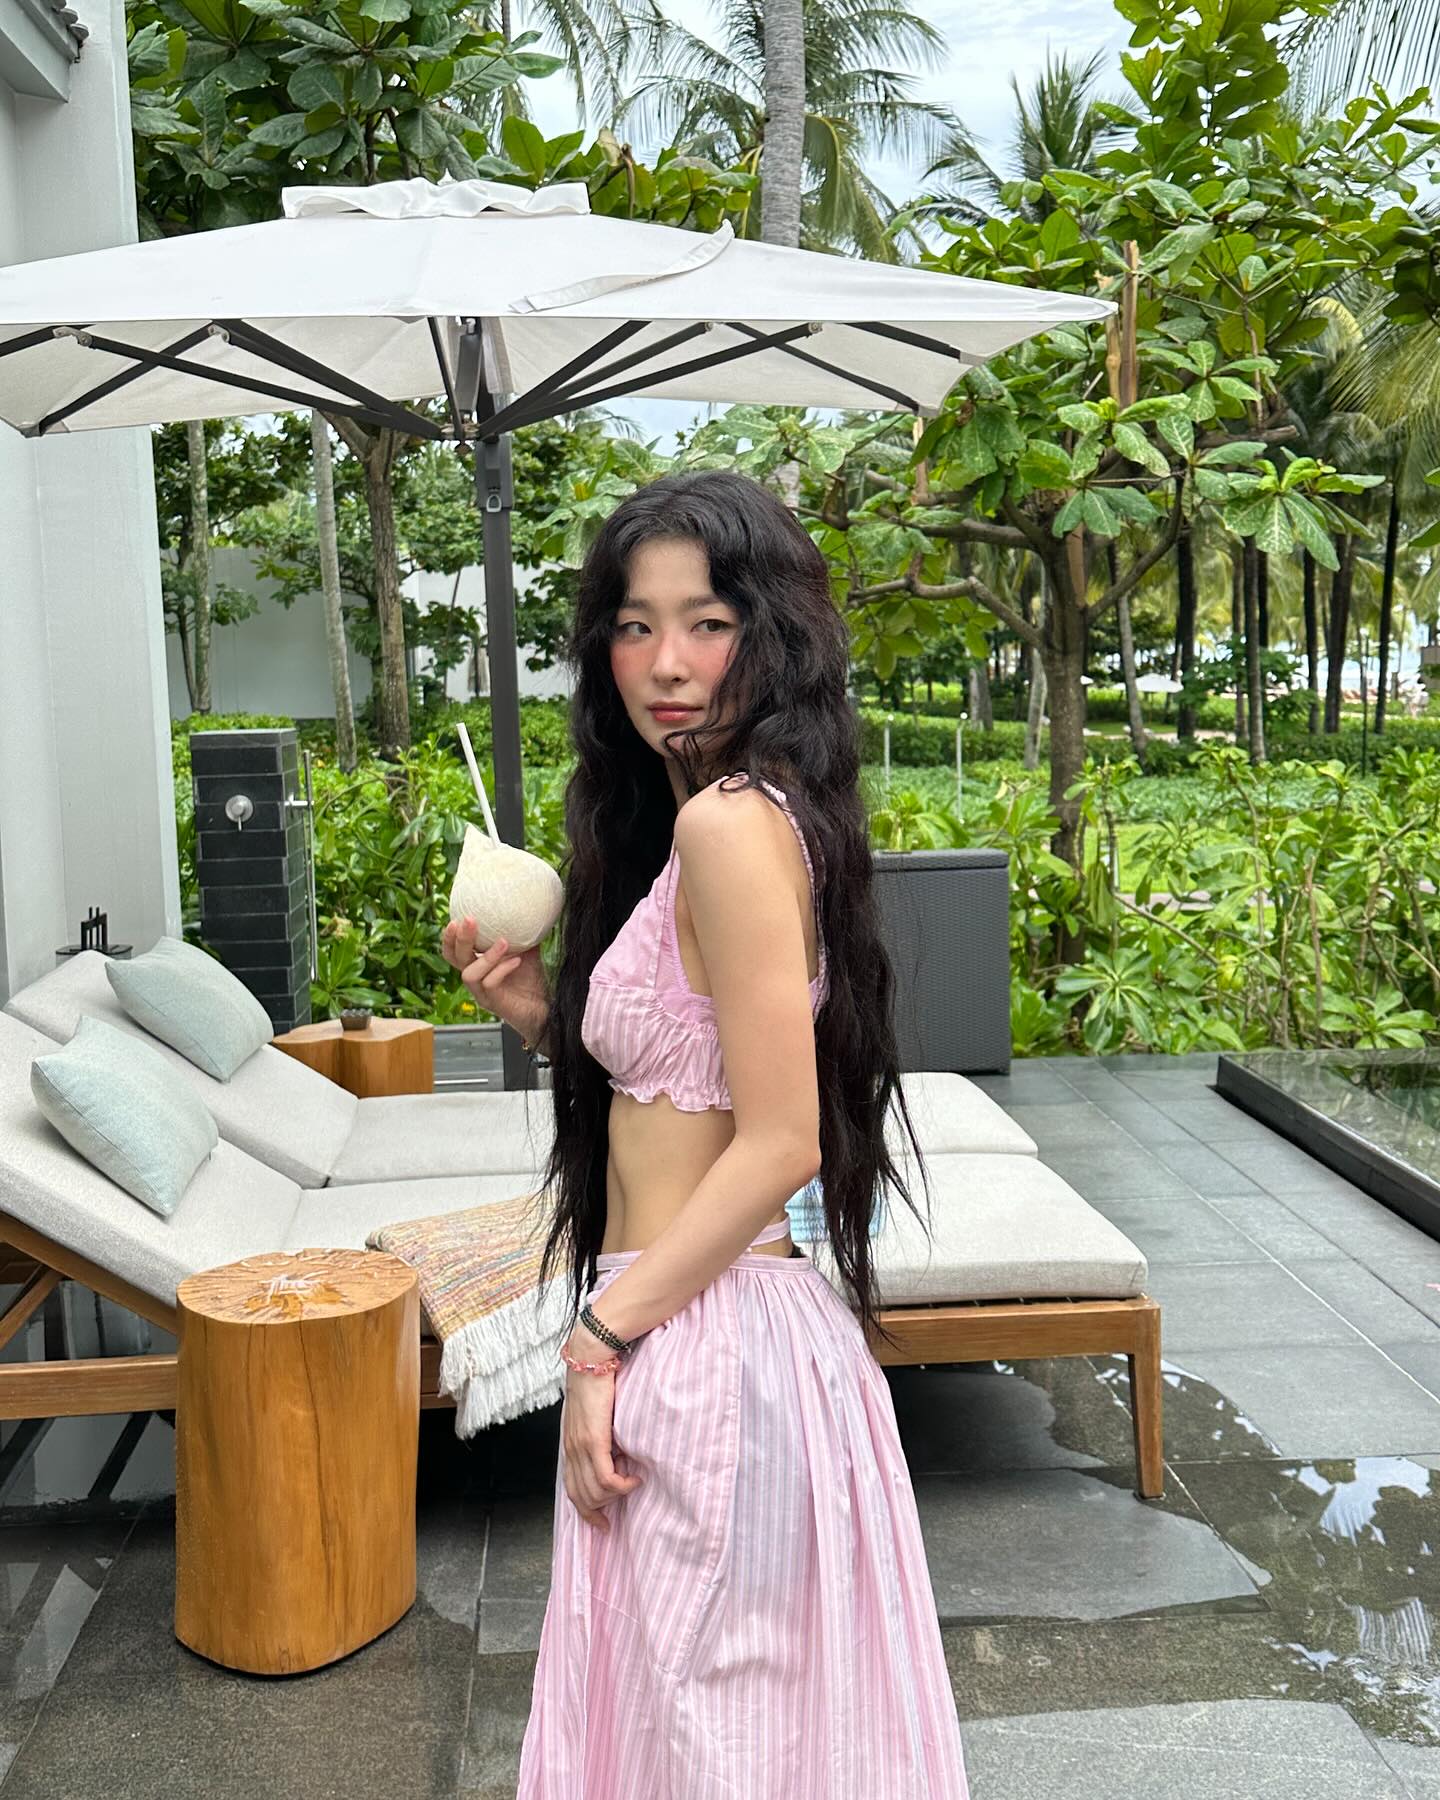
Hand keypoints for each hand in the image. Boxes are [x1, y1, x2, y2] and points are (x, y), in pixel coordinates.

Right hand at [442, 915, 548, 1039]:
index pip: (453, 951)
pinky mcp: (494, 1003)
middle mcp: (475, 980)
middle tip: (469, 920)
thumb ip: (521, 934)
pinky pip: (490, 984)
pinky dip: (502, 969)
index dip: (450, 937)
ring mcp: (482, 993)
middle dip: (459, 938)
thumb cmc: (531, 980)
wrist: (545, 1009)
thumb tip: (528, 908)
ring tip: (504, 941)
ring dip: (486, 956)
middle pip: (455, 959)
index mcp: (477, 966)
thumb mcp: (526, 951)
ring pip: (469, 974)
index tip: (457, 917)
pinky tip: (517, 960)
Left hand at [561, 1326, 642, 1532]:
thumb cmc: (596, 1382)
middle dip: (602, 1510)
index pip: (573, 1491)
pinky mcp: (594, 1440)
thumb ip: (600, 1435)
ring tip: (631, 1484)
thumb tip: (616, 1453)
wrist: (591, 1358)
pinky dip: (621, 1485)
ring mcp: (581, 1447)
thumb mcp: (594, 1415)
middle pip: (583, 1498)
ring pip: (595, 1491)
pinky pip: (606, 1477)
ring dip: (616, 1495)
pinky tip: (633, 1479)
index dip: (586, 1512)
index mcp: (571, 1446)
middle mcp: (572, 1451)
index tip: (601, 1525)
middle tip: (621, 1507)